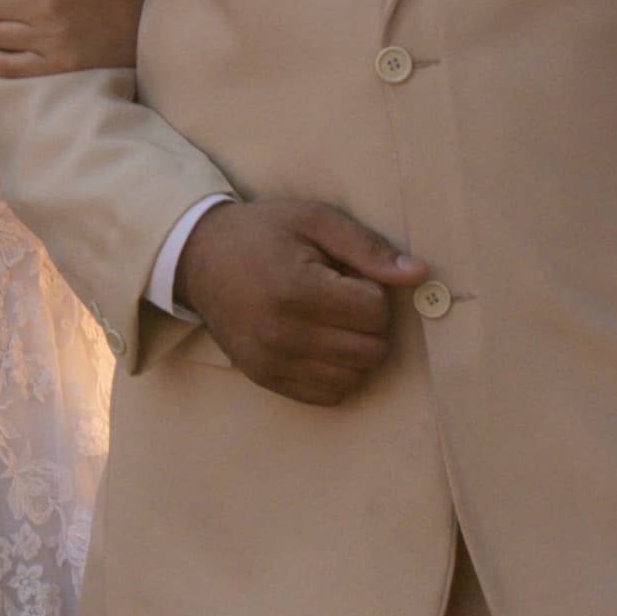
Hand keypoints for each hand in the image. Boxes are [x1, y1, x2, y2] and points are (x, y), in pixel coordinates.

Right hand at [176, 194, 422, 404]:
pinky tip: (320, 343)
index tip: (346, 275)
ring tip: (330, 320)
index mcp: (298, 290)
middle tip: (341, 297)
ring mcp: (272, 362)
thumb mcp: (315, 221)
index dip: (371, 290)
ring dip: (355, 349)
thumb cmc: (263, 233)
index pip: (375, 312)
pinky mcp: (265, 378)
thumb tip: (418, 274)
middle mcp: (284, 334)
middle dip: (369, 323)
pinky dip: (336, 372)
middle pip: (371, 349)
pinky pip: (327, 395)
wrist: (198, 257)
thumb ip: (367, 247)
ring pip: (353, 377)